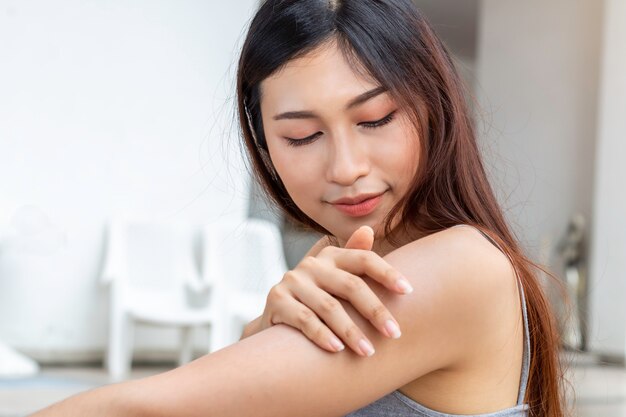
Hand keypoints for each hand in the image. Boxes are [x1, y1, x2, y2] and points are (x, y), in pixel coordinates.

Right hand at [257, 226, 412, 356]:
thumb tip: (369, 229)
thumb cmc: (316, 299)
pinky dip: (323, 335)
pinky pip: (304, 319)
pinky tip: (338, 350)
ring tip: (369, 351)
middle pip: (350, 285)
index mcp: (330, 255)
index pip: (363, 259)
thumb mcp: (334, 279)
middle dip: (375, 310)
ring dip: (351, 331)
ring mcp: (292, 281)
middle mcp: (311, 264)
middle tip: (395, 333)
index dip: (387, 273)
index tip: (409, 291)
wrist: (275, 318)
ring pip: (329, 306)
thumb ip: (354, 257)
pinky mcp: (276, 300)